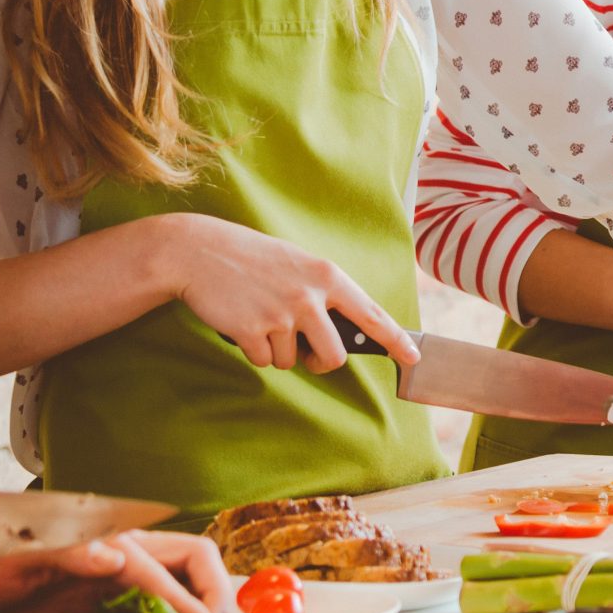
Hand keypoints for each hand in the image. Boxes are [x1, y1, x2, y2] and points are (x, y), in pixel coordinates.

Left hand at [0, 531, 233, 612]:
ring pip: (180, 587)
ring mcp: (115, 581)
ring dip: (200, 611)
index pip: (167, 569)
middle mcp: (122, 558)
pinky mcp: (102, 605)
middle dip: (214, 592)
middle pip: (192, 563)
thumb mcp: (17, 551)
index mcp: (109, 542)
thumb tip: (115, 556)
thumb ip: (68, 551)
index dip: (192, 601)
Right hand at [157, 213, 419, 374]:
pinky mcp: (253, 331)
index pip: (372, 315)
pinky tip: (241, 322)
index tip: (414, 356)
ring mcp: (282, 315)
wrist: (198, 251)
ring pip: (292, 361)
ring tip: (259, 317)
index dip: (397, 340)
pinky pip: (263, 360)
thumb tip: (339, 331)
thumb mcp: (297, 264)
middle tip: (303, 351)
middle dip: (319, 362)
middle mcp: (310, 297)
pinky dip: (252, 350)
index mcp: (327, 276)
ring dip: (276, 350)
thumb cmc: (251, 258)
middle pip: (334, 356)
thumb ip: (322, 292)